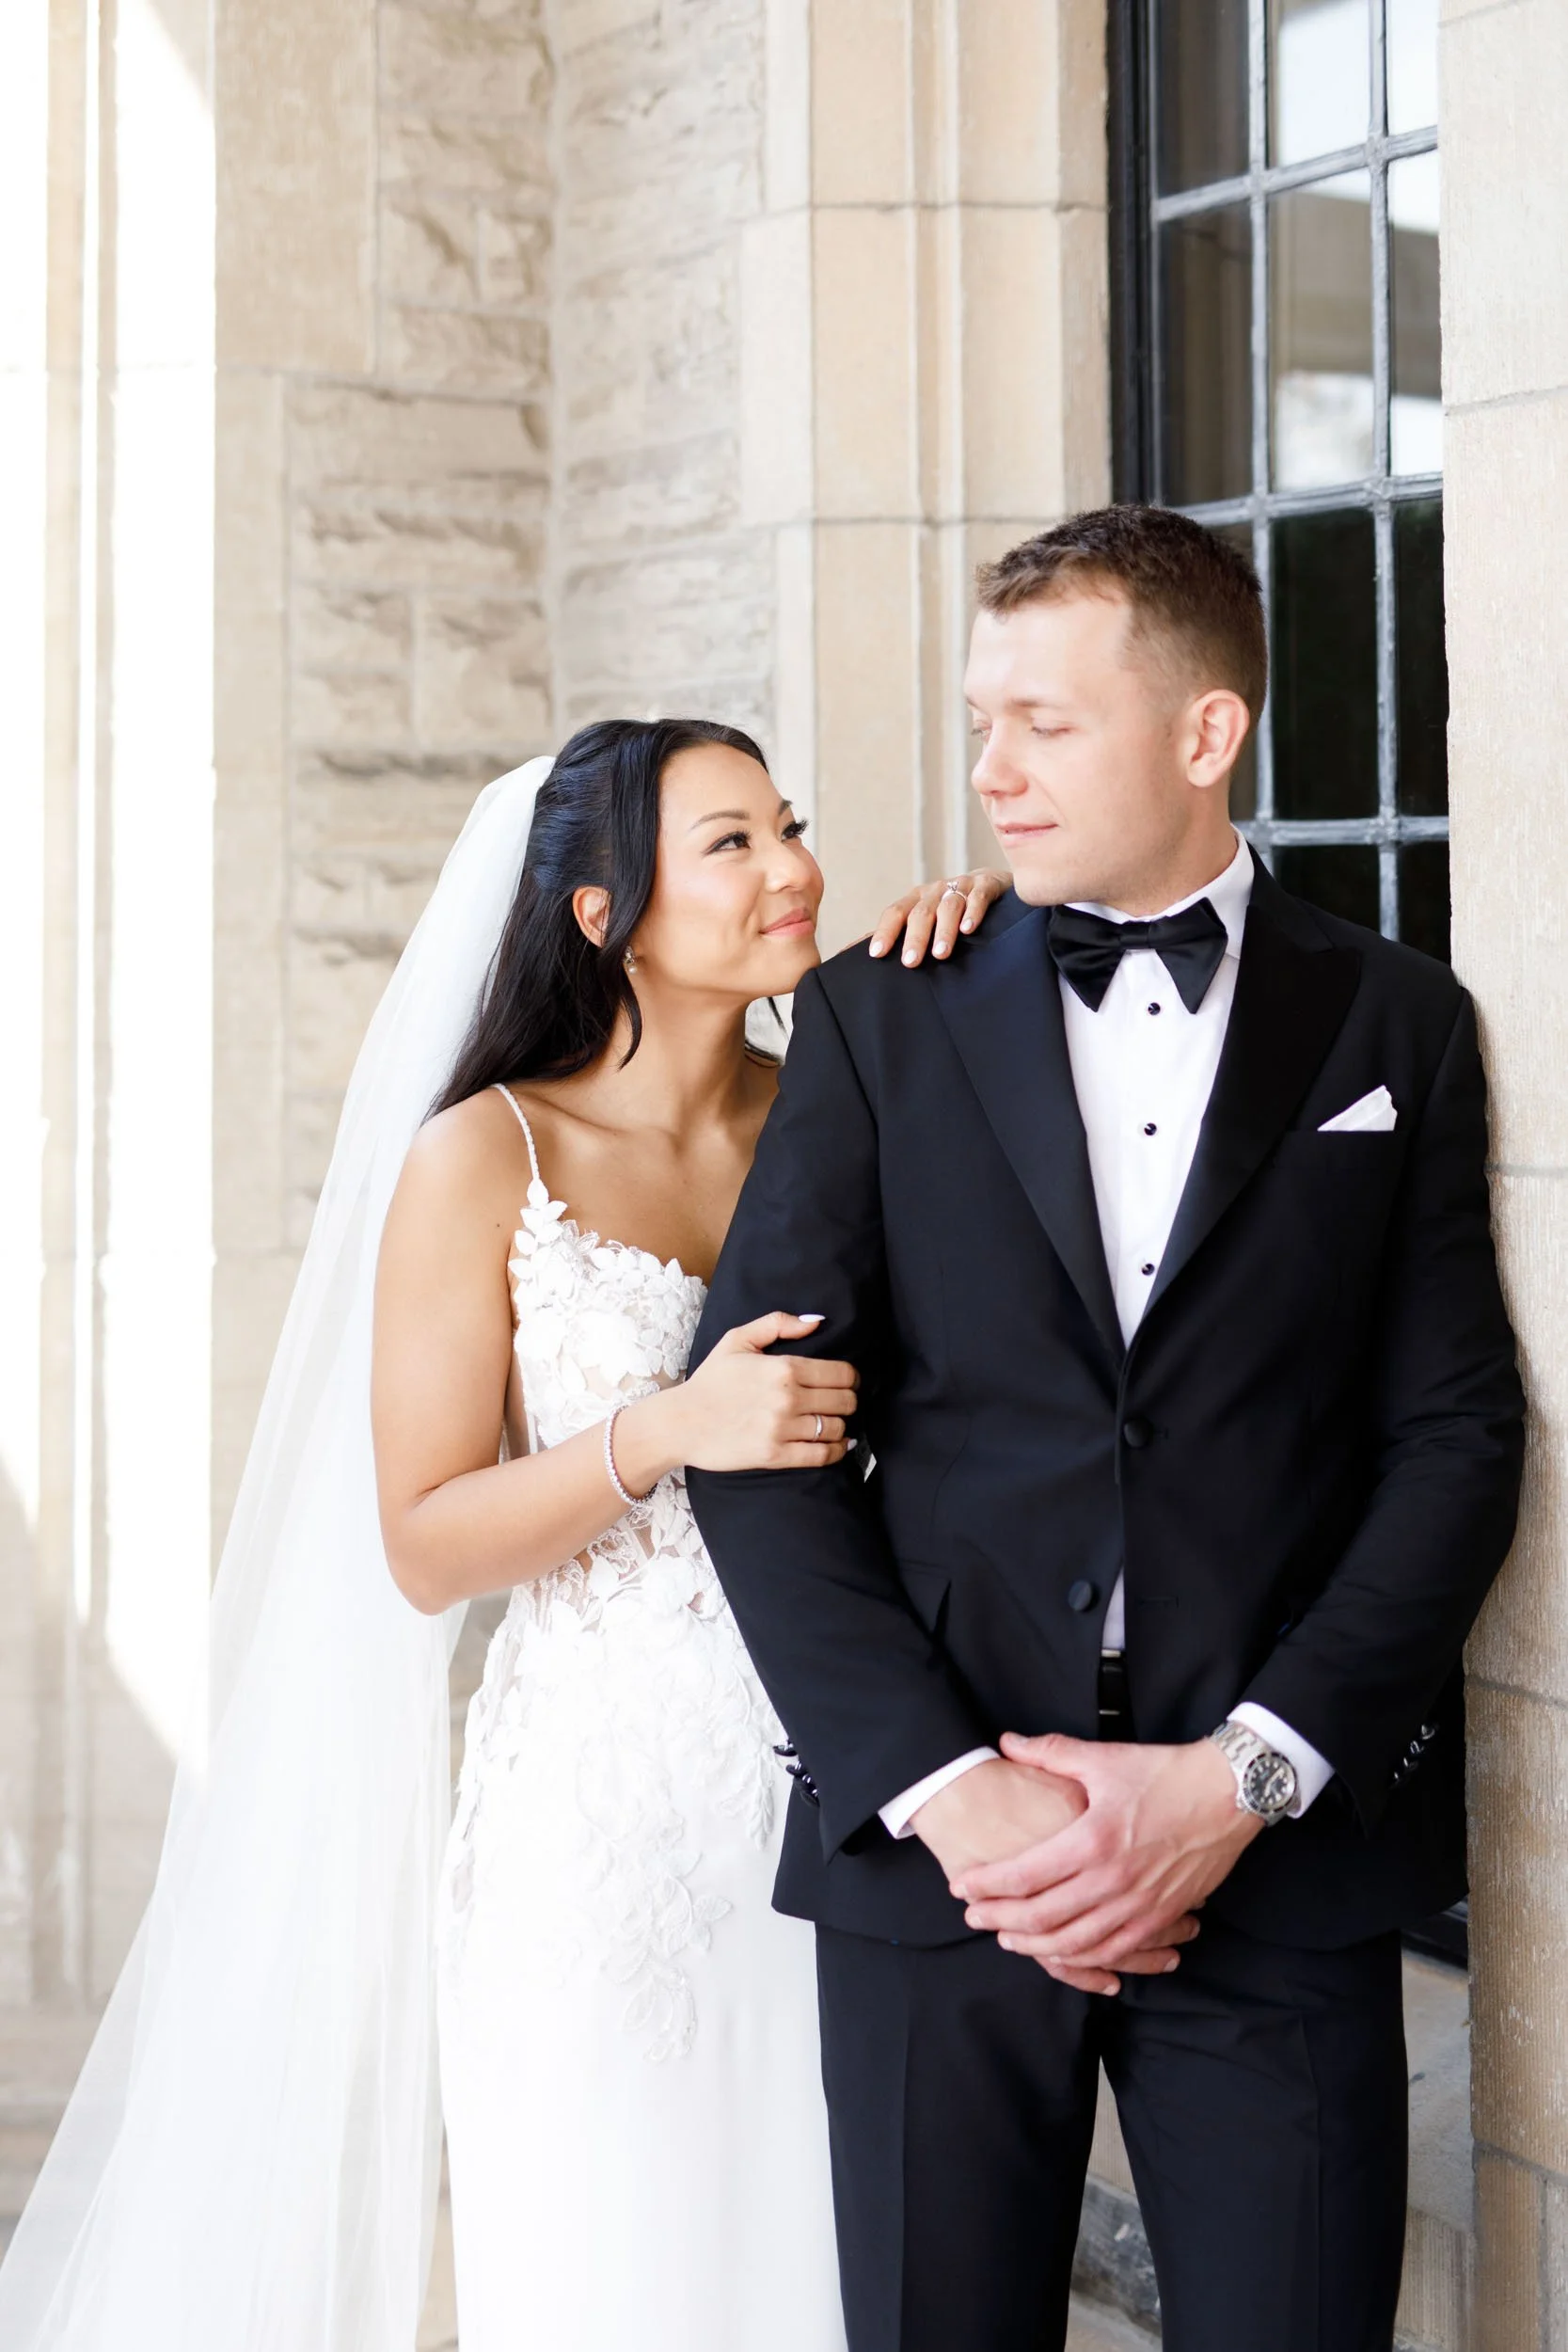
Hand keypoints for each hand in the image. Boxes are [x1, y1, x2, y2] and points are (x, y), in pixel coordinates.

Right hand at [655, 1312, 857, 1474]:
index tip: (847, 1382)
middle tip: (841, 1403)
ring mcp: (782, 1429)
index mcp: (784, 1368)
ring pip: (836, 1428)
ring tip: (833, 1423)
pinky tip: (836, 1446)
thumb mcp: (737, 1340)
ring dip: (840, 1426)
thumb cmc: (710, 1381)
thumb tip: (816, 1322)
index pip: (842, 1374)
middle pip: (845, 1401)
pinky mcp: (775, 1455)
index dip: (851, 1378)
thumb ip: (778, 1324)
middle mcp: (788, 1398)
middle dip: (849, 1401)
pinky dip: (836, 1451)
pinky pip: (822, 1455)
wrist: (681, 1422)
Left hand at [866, 870, 1008, 965]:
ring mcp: (961, 886)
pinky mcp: (986, 884)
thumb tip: (848, 952)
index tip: (876, 954)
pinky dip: (973, 912)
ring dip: (944, 930)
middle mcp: (935, 891)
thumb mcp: (922, 919)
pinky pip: (978, 896)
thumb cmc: (949, 910)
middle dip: (915, 937)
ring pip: (949, 906)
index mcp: (916, 900)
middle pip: (921, 913)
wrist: (992, 884)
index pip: (895, 913)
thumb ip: (891, 935)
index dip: (885, 932)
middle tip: (910, 962)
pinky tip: (968, 929)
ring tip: (941, 953)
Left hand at [908, 1756, 1187, 1995]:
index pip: (1025, 1874)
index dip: (987, 1884)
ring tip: (1009, 1939)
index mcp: (1093, 1838)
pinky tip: (1064, 1954)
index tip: (961, 1885)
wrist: (1229, 1794)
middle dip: (1001, 1920)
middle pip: (1043, 1916)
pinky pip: (1116, 1951)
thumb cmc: (1165, 1773)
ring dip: (1036, 1945)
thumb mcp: (1104, 1758)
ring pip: (1076, 1942)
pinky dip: (1085, 1959)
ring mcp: (1140, 1904)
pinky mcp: (1162, 1916)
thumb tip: (1007, 1742)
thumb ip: (1050, 1752)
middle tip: (974, 1917)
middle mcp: (1113, 1879)